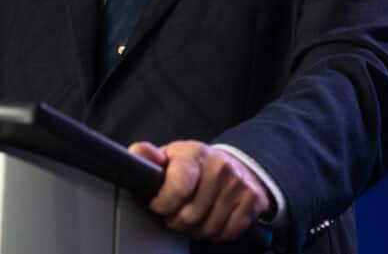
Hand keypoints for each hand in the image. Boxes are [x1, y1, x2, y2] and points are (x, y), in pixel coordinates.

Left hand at [129, 139, 273, 241]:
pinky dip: (217, 234)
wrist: (238, 165)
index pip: (178, 188)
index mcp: (194, 154)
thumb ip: (149, 156)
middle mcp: (218, 167)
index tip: (158, 206)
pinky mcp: (251, 201)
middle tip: (174, 215)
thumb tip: (136, 154)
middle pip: (190, 215)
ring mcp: (237, 184)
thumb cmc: (197, 165)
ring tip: (192, 217)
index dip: (163, 205)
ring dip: (196, 230)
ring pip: (208, 228)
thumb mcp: (171, 156)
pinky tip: (211, 220)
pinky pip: (228, 233)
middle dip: (176, 222)